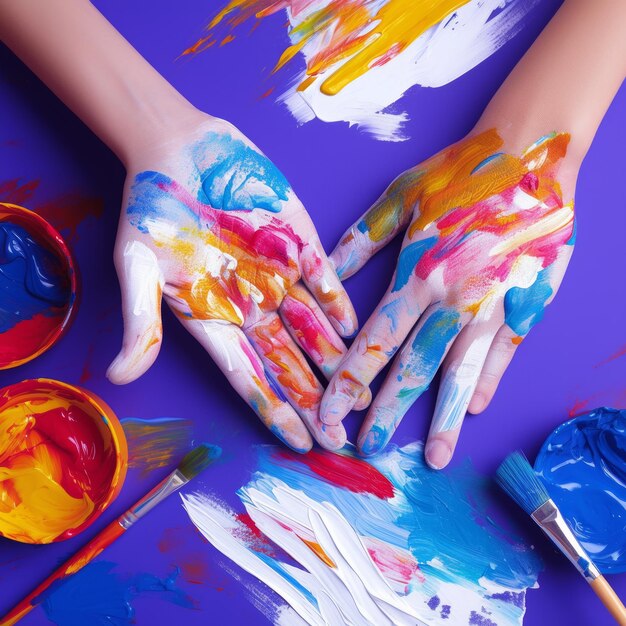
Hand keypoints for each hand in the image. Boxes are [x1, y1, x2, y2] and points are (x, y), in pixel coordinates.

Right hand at [107, 114, 364, 452]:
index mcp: (214, 318)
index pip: (250, 376)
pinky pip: (324, 279)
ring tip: (361, 395)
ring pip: (312, 327)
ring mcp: (277, 274)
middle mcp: (250, 304)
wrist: (175, 146)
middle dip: (315, 401)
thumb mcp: (136, 265)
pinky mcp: (297, 240)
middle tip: (343, 438)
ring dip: (335, 360)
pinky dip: (339, 303)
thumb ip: (140, 321)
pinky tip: (355, 331)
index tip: (302, 444)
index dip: (275, 411)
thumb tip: (120, 379)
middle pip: (288, 362)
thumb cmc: (149, 208)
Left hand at [323, 129, 575, 467]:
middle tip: (367, 449)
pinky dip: (488, 382)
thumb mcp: (401, 197)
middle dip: (387, 412)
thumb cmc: (460, 173)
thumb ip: (362, 240)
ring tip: (431, 458)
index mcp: (417, 273)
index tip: (329, 415)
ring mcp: (494, 306)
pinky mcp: (527, 305)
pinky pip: (504, 354)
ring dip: (443, 419)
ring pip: (461, 372)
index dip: (348, 382)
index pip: (375, 341)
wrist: (532, 156)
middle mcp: (453, 299)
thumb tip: (325, 274)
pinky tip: (472, 409)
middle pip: (413, 367)